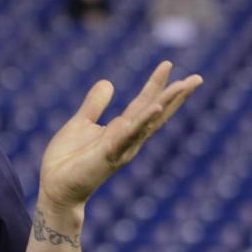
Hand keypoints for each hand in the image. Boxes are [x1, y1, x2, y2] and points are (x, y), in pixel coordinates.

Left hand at [39, 61, 202, 209]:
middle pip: (156, 112)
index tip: (168, 64)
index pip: (144, 103)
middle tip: (197, 78)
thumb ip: (94, 105)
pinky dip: (142, 121)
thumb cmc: (66, 160)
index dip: (155, 85)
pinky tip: (156, 107)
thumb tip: (108, 82)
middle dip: (176, 95)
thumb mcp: (80, 124)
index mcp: (121, 130)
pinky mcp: (108, 155)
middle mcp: (127, 139)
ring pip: (148, 122)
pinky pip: (128, 135)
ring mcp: (121, 147)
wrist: (54, 187)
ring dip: (166, 103)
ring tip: (183, 86)